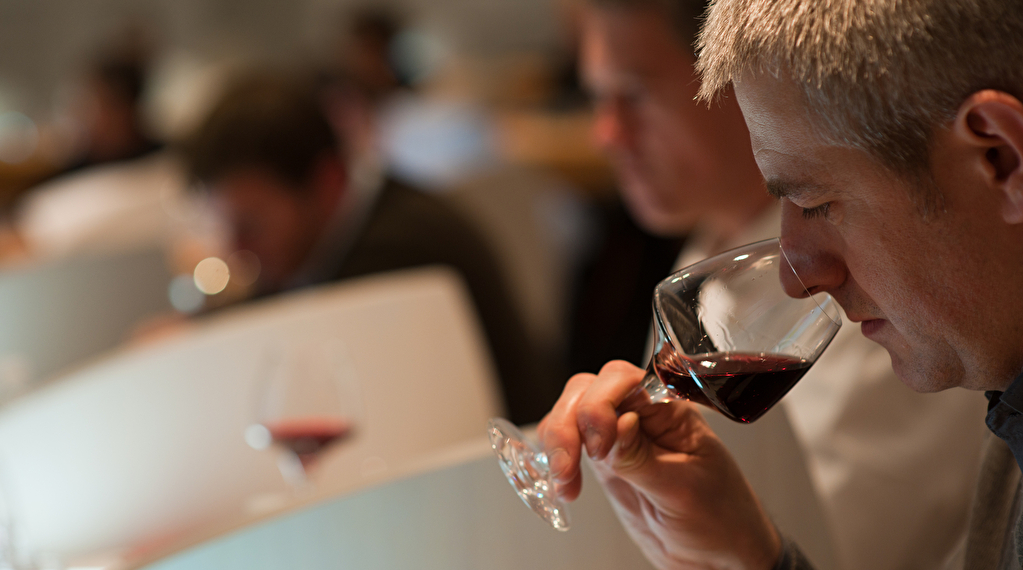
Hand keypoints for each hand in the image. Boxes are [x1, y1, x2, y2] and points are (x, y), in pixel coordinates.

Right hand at [537, 360, 781, 569]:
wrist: (718, 556)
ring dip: (557, 442)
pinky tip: (564, 484)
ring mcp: (621, 436)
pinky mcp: (606, 460)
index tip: (598, 445)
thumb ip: (642, 458)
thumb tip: (615, 425)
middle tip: (569, 465)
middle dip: (569, 423)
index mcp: (672, 410)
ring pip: (572, 412)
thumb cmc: (721, 518)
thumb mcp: (683, 490)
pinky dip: (556, 458)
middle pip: (588, 390)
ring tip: (565, 481)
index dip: (600, 404)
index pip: (624, 381)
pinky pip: (570, 442)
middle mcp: (643, 415)